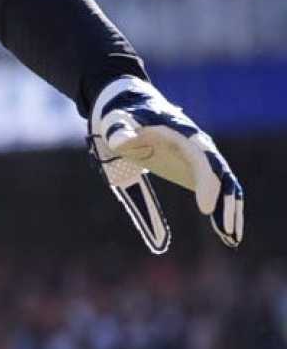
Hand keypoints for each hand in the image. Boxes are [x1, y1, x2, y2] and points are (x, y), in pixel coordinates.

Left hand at [88, 77, 243, 252]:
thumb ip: (120, 131)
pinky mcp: (196, 170)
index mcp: (181, 133)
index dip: (206, 184)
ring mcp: (199, 158)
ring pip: (224, 185)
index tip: (205, 210)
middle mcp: (198, 146)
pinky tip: (224, 233)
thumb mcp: (118, 122)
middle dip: (227, 202)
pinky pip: (215, 190)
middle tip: (226, 232)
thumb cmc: (125, 116)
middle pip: (220, 175)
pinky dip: (222, 209)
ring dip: (229, 210)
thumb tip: (120, 142)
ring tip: (230, 238)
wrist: (132, 109)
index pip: (201, 159)